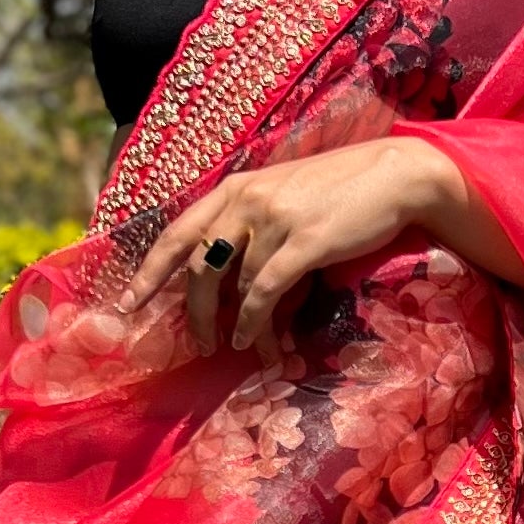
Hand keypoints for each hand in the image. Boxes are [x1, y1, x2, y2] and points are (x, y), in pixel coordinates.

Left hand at [126, 138, 457, 357]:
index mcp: (234, 188)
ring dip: (232, 325)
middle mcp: (246, 200)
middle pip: (199, 266)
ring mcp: (274, 219)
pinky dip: (254, 321)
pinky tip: (254, 341)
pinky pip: (264, 291)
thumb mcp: (281, 195)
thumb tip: (224, 275)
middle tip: (197, 342)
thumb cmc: (339, 189)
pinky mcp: (304, 242)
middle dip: (193, 311)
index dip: (149, 272)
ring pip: (234, 285)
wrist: (394, 176)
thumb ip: (248, 224)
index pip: (177, 233)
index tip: (129, 303)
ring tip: (237, 348)